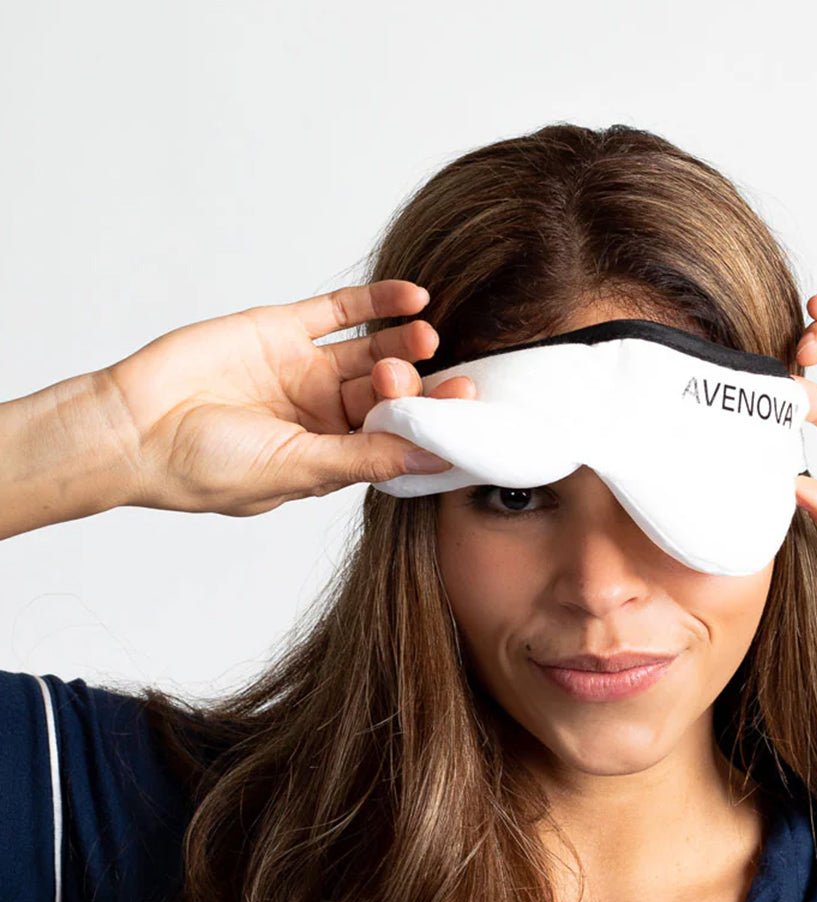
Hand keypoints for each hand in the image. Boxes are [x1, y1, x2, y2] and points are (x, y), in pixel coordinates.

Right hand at [101, 280, 476, 516]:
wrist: (131, 427)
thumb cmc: (203, 467)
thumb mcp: (296, 468)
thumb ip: (366, 457)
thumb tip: (433, 458)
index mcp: (330, 457)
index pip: (396, 440)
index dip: (430, 427)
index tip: (465, 416)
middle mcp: (323, 415)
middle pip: (388, 394)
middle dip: (414, 386)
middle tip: (436, 378)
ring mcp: (304, 370)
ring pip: (370, 351)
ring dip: (403, 343)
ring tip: (428, 336)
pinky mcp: (281, 330)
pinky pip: (338, 311)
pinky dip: (376, 301)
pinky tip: (413, 297)